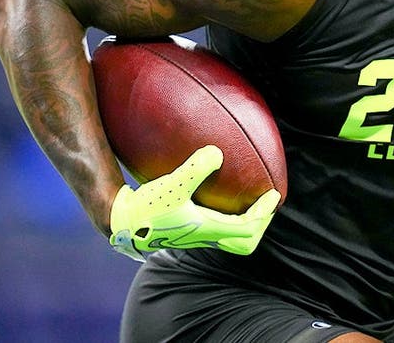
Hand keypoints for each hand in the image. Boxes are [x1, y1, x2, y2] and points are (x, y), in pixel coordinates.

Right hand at [109, 145, 280, 260]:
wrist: (120, 223)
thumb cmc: (145, 207)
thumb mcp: (171, 184)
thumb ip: (194, 169)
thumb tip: (217, 152)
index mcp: (206, 230)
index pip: (247, 229)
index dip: (264, 213)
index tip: (273, 196)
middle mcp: (203, 237)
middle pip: (243, 242)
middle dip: (259, 225)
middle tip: (266, 206)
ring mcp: (194, 237)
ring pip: (229, 238)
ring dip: (244, 224)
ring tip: (248, 203)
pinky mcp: (184, 232)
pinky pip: (215, 230)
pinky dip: (226, 219)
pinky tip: (216, 199)